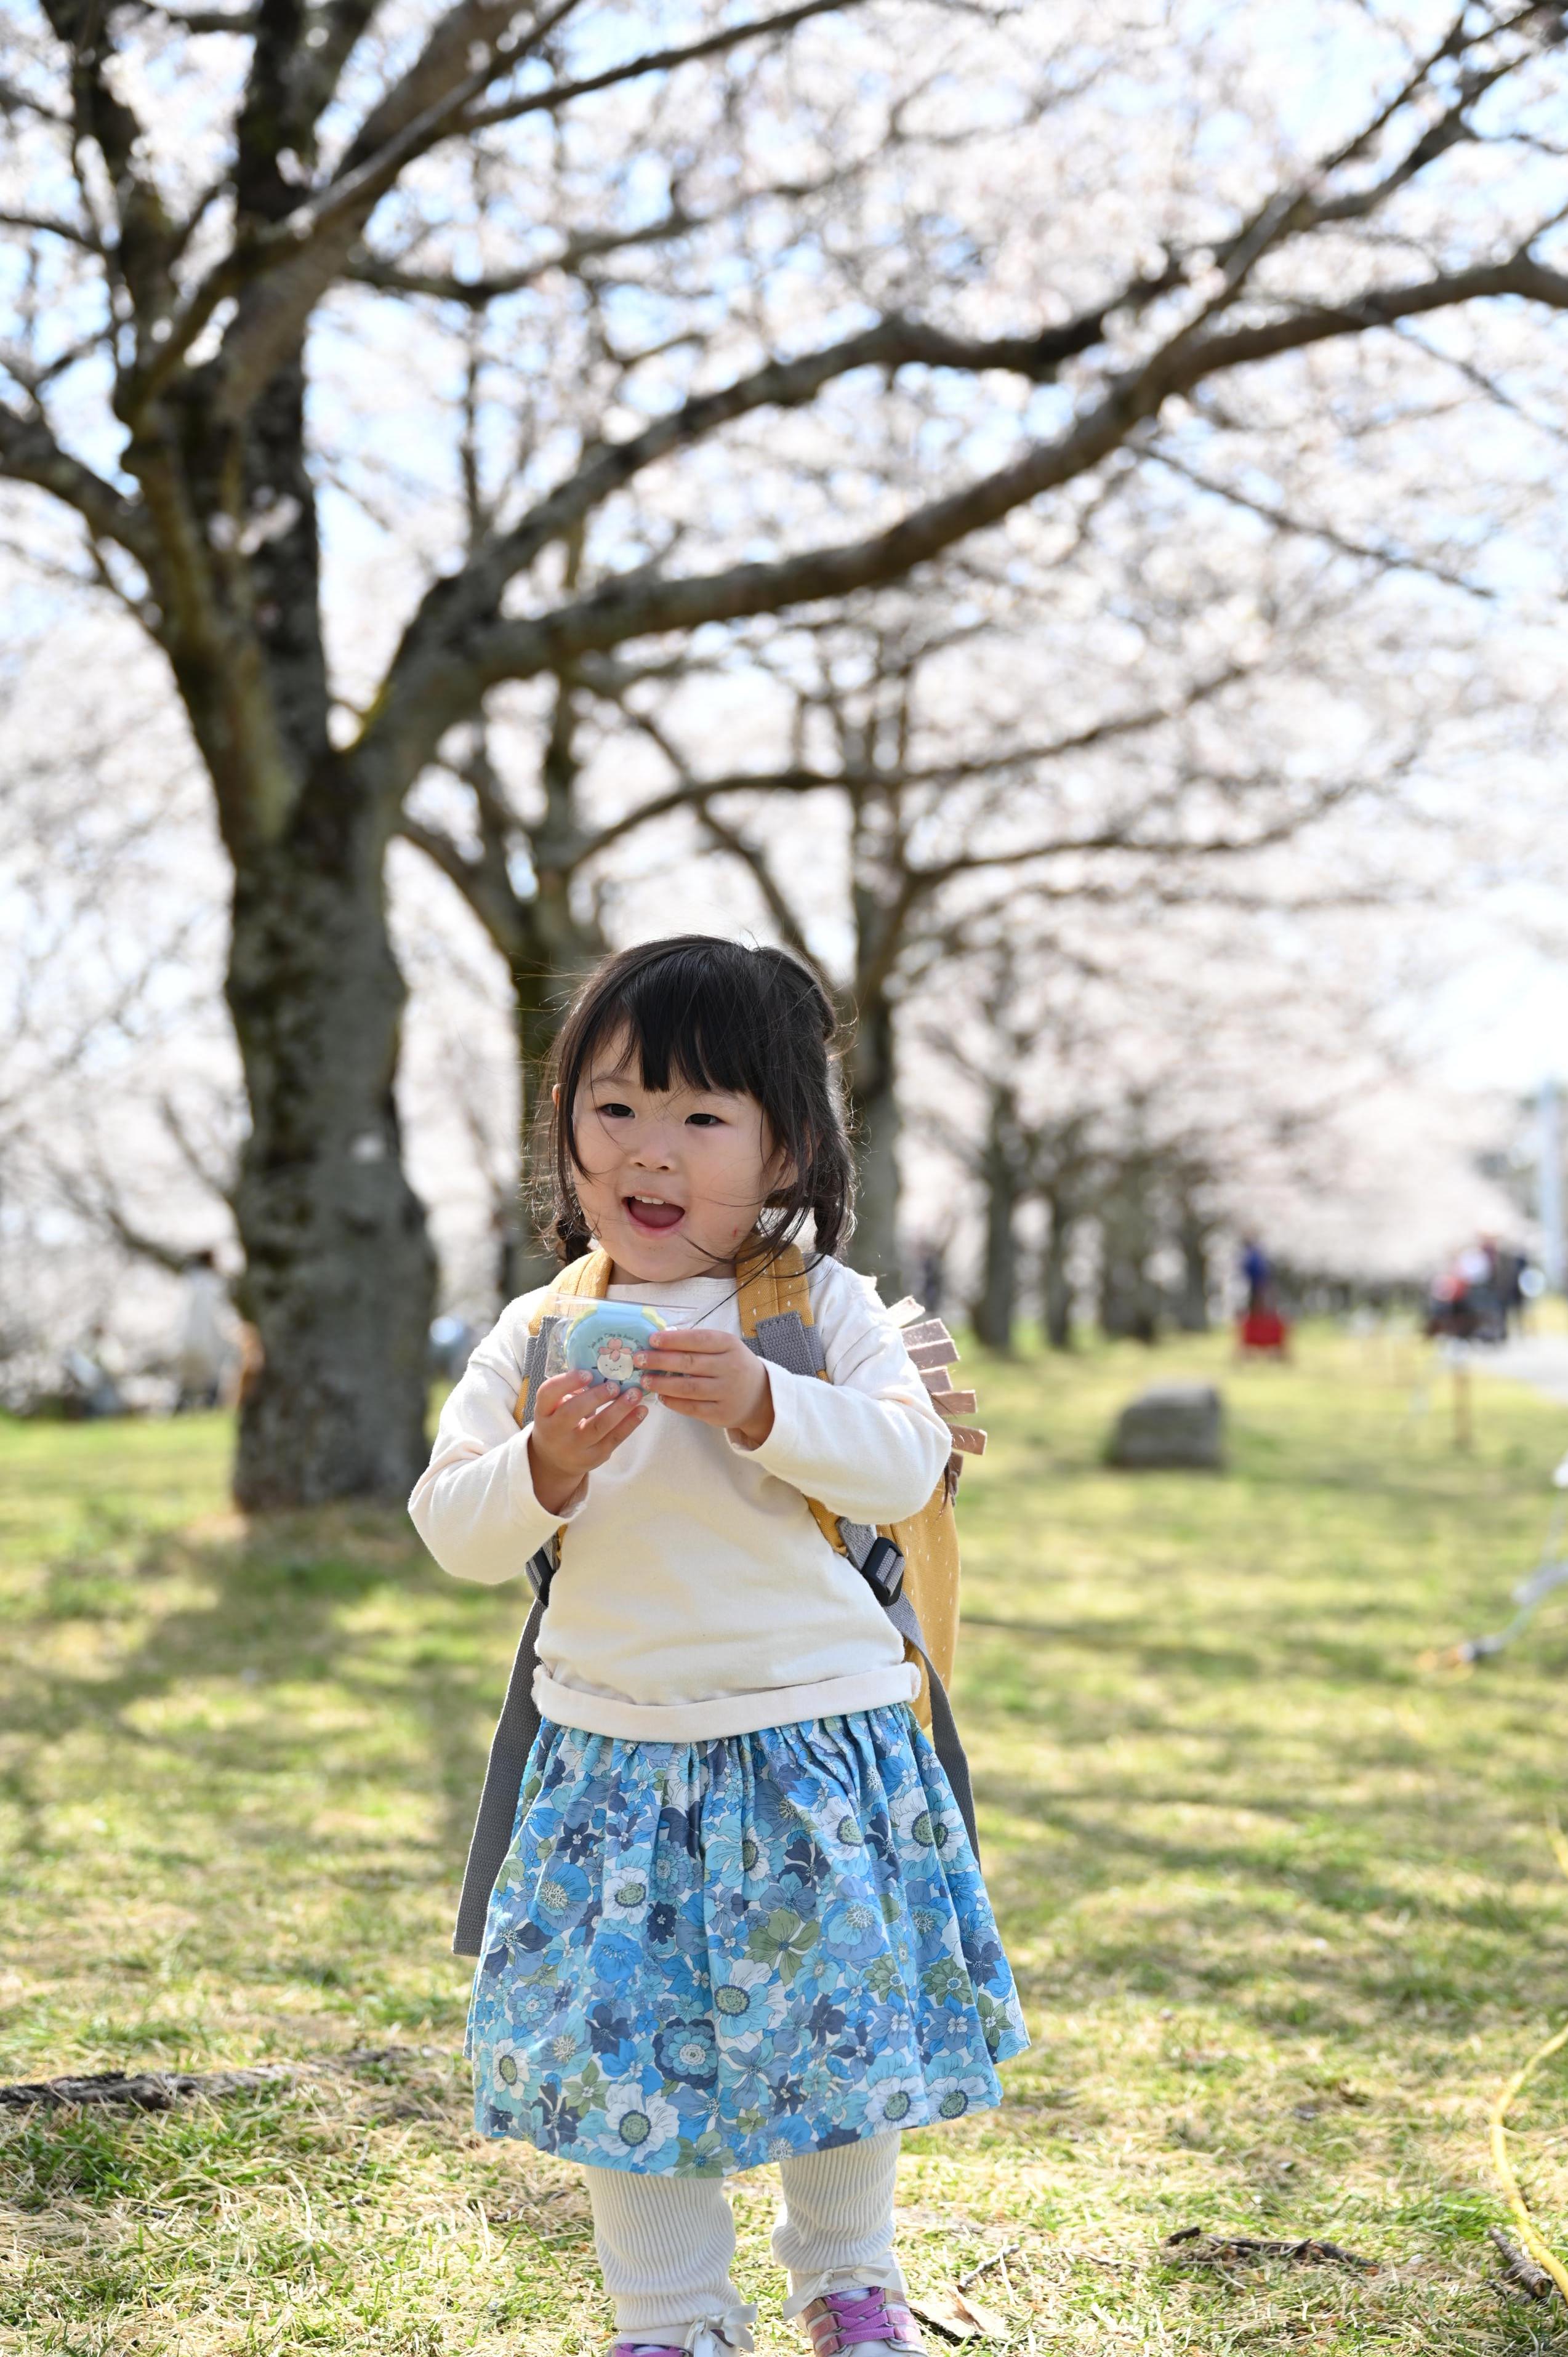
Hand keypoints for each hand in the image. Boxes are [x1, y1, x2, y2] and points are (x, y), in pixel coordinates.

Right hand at [527, 1368, 647, 1515]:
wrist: (555, 1460)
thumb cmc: (560, 1422)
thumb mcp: (556, 1407)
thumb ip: (571, 1390)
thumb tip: (605, 1367)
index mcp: (543, 1412)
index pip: (547, 1394)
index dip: (567, 1382)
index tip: (587, 1373)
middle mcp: (554, 1431)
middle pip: (572, 1413)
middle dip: (596, 1397)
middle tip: (615, 1385)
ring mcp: (573, 1447)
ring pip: (598, 1427)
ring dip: (619, 1409)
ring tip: (635, 1394)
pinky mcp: (593, 1458)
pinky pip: (614, 1440)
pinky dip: (630, 1424)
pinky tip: (641, 1410)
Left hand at [638, 1328, 774, 1446]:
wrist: (760, 1397)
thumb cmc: (734, 1366)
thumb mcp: (725, 1348)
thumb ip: (698, 1343)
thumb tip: (662, 1337)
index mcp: (730, 1345)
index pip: (698, 1339)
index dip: (674, 1339)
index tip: (651, 1339)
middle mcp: (730, 1367)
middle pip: (689, 1363)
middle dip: (660, 1360)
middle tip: (638, 1359)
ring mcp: (727, 1392)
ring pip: (688, 1388)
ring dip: (662, 1383)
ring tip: (645, 1379)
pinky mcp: (721, 1413)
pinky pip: (692, 1408)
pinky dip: (674, 1402)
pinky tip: (661, 1397)